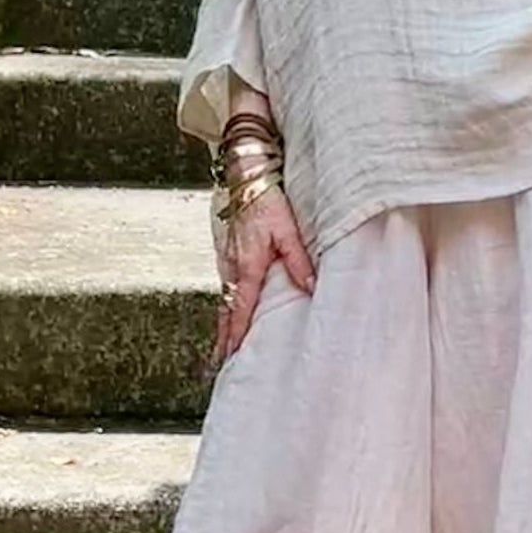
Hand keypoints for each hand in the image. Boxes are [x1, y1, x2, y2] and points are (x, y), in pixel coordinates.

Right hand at [213, 184, 314, 363]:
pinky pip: (224, 283)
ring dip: (224, 321)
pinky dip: (225, 302)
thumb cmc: (265, 197)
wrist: (241, 170)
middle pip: (225, 310)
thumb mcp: (287, 229)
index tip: (230, 357)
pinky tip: (230, 309)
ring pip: (223, 297)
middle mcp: (230, 265)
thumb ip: (298, 261)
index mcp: (246, 265)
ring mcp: (223, 257)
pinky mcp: (224, 249)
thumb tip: (310, 288)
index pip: (239, 310)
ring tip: (224, 344)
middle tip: (221, 362)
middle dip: (223, 337)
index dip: (234, 336)